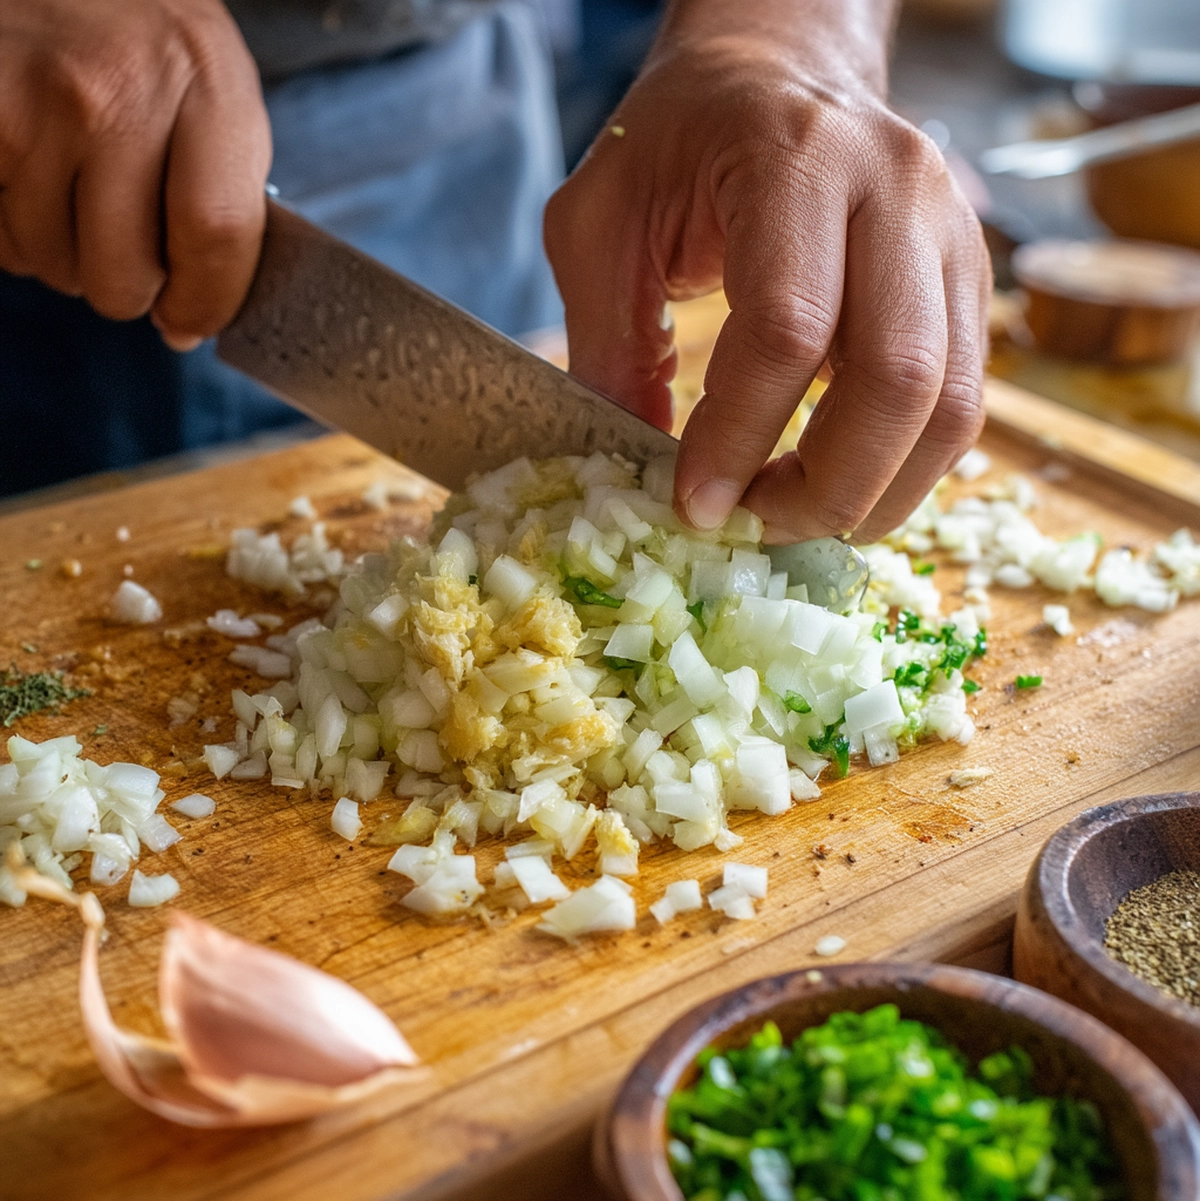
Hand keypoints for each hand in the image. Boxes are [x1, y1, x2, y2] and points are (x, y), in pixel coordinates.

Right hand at [0, 0, 270, 348]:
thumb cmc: (138, 29)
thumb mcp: (208, 85)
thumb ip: (222, 194)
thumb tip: (190, 319)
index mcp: (204, 81)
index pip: (216, 236)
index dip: (202, 303)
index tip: (188, 323)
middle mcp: (120, 89)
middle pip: (125, 272)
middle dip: (125, 288)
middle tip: (123, 248)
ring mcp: (36, 101)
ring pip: (51, 262)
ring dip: (61, 252)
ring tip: (68, 187)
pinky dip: (11, 225)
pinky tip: (25, 173)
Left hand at [544, 0, 990, 543]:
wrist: (778, 70)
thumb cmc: (679, 140)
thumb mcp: (598, 221)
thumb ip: (601, 339)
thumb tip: (625, 463)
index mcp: (796, 160)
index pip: (788, 329)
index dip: (739, 439)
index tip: (693, 506)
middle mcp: (899, 192)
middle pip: (900, 380)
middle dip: (824, 487)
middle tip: (752, 529)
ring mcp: (952, 236)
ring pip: (952, 406)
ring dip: (874, 493)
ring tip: (792, 516)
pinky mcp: (968, 282)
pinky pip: (962, 403)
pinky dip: (902, 466)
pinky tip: (835, 480)